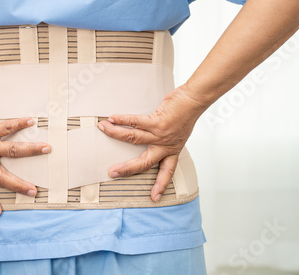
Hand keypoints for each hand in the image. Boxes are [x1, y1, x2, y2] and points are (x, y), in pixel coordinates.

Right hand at [97, 85, 204, 201]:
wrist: (194, 100)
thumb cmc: (185, 114)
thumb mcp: (178, 132)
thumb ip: (166, 138)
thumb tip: (150, 137)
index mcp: (172, 150)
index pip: (167, 172)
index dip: (160, 185)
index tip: (154, 197)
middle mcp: (166, 145)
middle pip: (144, 162)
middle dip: (127, 169)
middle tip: (112, 173)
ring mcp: (161, 134)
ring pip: (133, 138)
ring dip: (116, 133)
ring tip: (103, 129)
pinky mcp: (157, 122)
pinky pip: (135, 122)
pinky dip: (122, 120)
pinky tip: (112, 118)